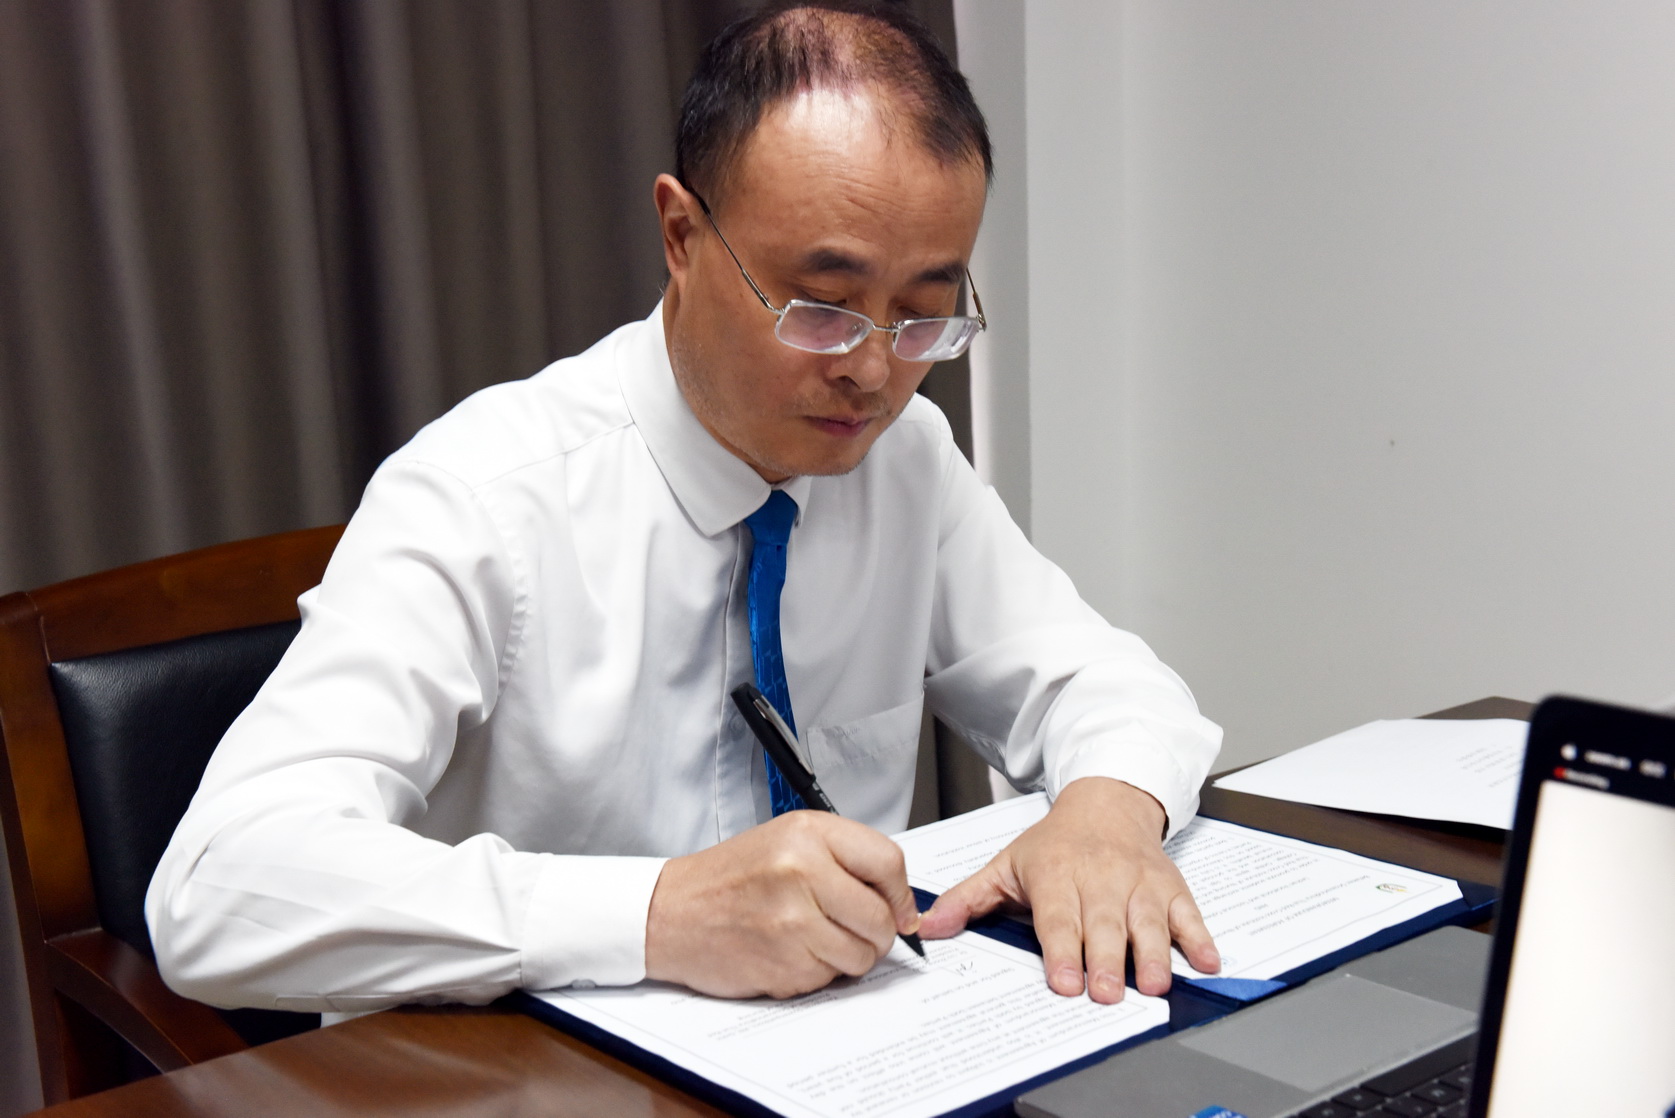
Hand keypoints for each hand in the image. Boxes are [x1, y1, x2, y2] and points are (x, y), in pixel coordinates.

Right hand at [644, 811, 921, 998]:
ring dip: (847, 956)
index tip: (900, 909)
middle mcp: (801, 872)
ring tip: (814, 938)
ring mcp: (792, 921)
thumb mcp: (788, 840)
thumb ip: (846, 860)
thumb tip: (902, 905)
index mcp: (807, 834)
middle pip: (881, 919)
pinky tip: (789, 952)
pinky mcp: (783, 963)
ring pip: (861, 956)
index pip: (888, 863)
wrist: (671, 912)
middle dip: (877, 933)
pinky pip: (829, 979)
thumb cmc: (731, 877)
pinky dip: (817, 972)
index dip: (901, 894)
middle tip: (855, 929)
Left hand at [917, 777, 1218, 1002]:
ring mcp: (1140, 884)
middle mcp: (1101, 878)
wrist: (1107, 801)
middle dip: (1106, 959)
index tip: (1063, 980)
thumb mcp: (1006, 865)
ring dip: (1153, 954)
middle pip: (1104, 924)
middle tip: (1106, 993)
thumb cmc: (1056, 844)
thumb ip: (968, 899)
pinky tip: (1206, 961)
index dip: (1061, 950)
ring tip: (1153, 984)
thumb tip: (928, 927)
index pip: (1058, 918)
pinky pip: (1189, 913)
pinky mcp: (1171, 888)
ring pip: (1149, 921)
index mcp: (1057, 875)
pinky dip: (1200, 937)